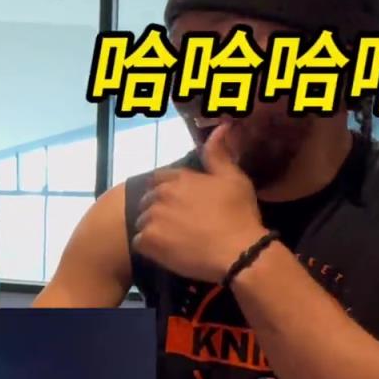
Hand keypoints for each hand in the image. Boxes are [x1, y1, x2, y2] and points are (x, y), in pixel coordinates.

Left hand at [132, 123, 264, 283]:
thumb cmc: (238, 214)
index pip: (158, 178)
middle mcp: (161, 194)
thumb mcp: (233, 178)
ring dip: (153, 228)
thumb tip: (220, 127)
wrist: (238, 251)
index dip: (166, 190)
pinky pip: (140, 242)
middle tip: (176, 224)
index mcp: (179, 178)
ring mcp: (152, 217)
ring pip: (142, 221)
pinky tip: (166, 252)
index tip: (177, 203)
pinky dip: (150, 247)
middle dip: (157, 209)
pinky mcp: (148, 241)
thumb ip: (218, 154)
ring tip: (172, 239)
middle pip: (147, 200)